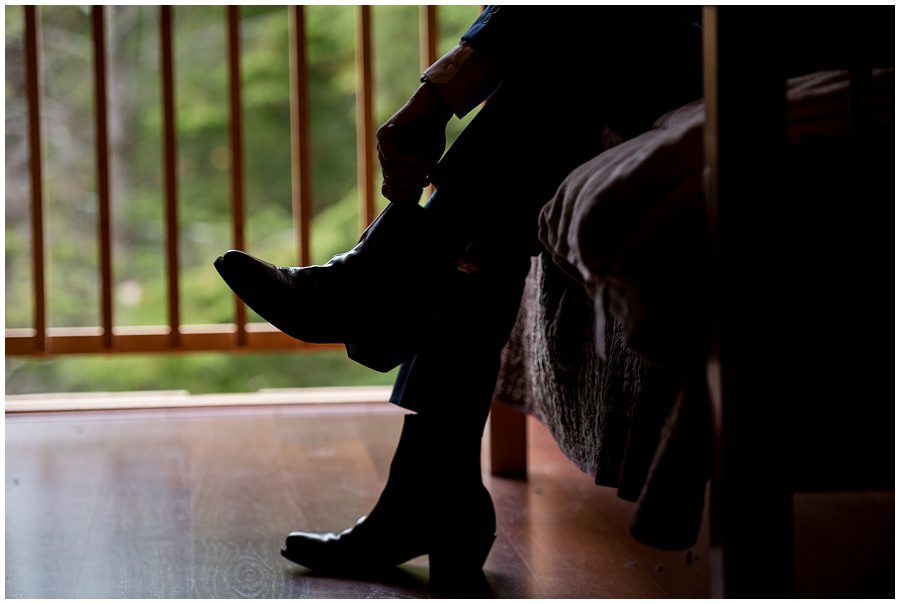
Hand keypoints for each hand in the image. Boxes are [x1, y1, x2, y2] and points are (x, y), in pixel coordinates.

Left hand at [376, 83, 452, 203]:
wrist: (434, 110)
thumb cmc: (433, 135)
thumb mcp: (428, 164)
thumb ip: (419, 179)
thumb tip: (411, 198)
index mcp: (393, 165)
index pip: (387, 190)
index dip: (401, 196)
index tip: (417, 193)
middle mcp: (384, 156)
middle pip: (391, 181)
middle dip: (410, 184)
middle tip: (425, 179)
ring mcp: (382, 146)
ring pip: (391, 171)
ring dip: (411, 172)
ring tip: (426, 167)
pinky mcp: (384, 135)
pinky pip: (392, 157)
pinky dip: (407, 161)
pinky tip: (419, 157)